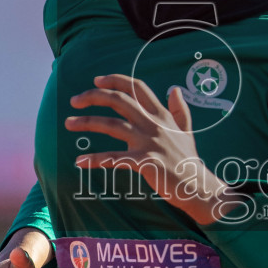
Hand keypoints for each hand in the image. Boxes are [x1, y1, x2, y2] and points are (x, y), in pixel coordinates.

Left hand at [65, 74, 242, 224]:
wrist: (199, 186)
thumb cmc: (189, 160)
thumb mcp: (187, 131)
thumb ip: (180, 110)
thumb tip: (175, 89)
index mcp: (162, 115)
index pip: (137, 88)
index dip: (115, 80)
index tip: (97, 80)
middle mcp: (154, 124)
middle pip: (120, 100)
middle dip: (94, 96)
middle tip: (74, 100)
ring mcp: (150, 142)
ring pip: (112, 124)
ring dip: (87, 122)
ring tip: (68, 123)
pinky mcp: (145, 162)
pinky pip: (114, 158)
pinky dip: (95, 159)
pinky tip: (80, 161)